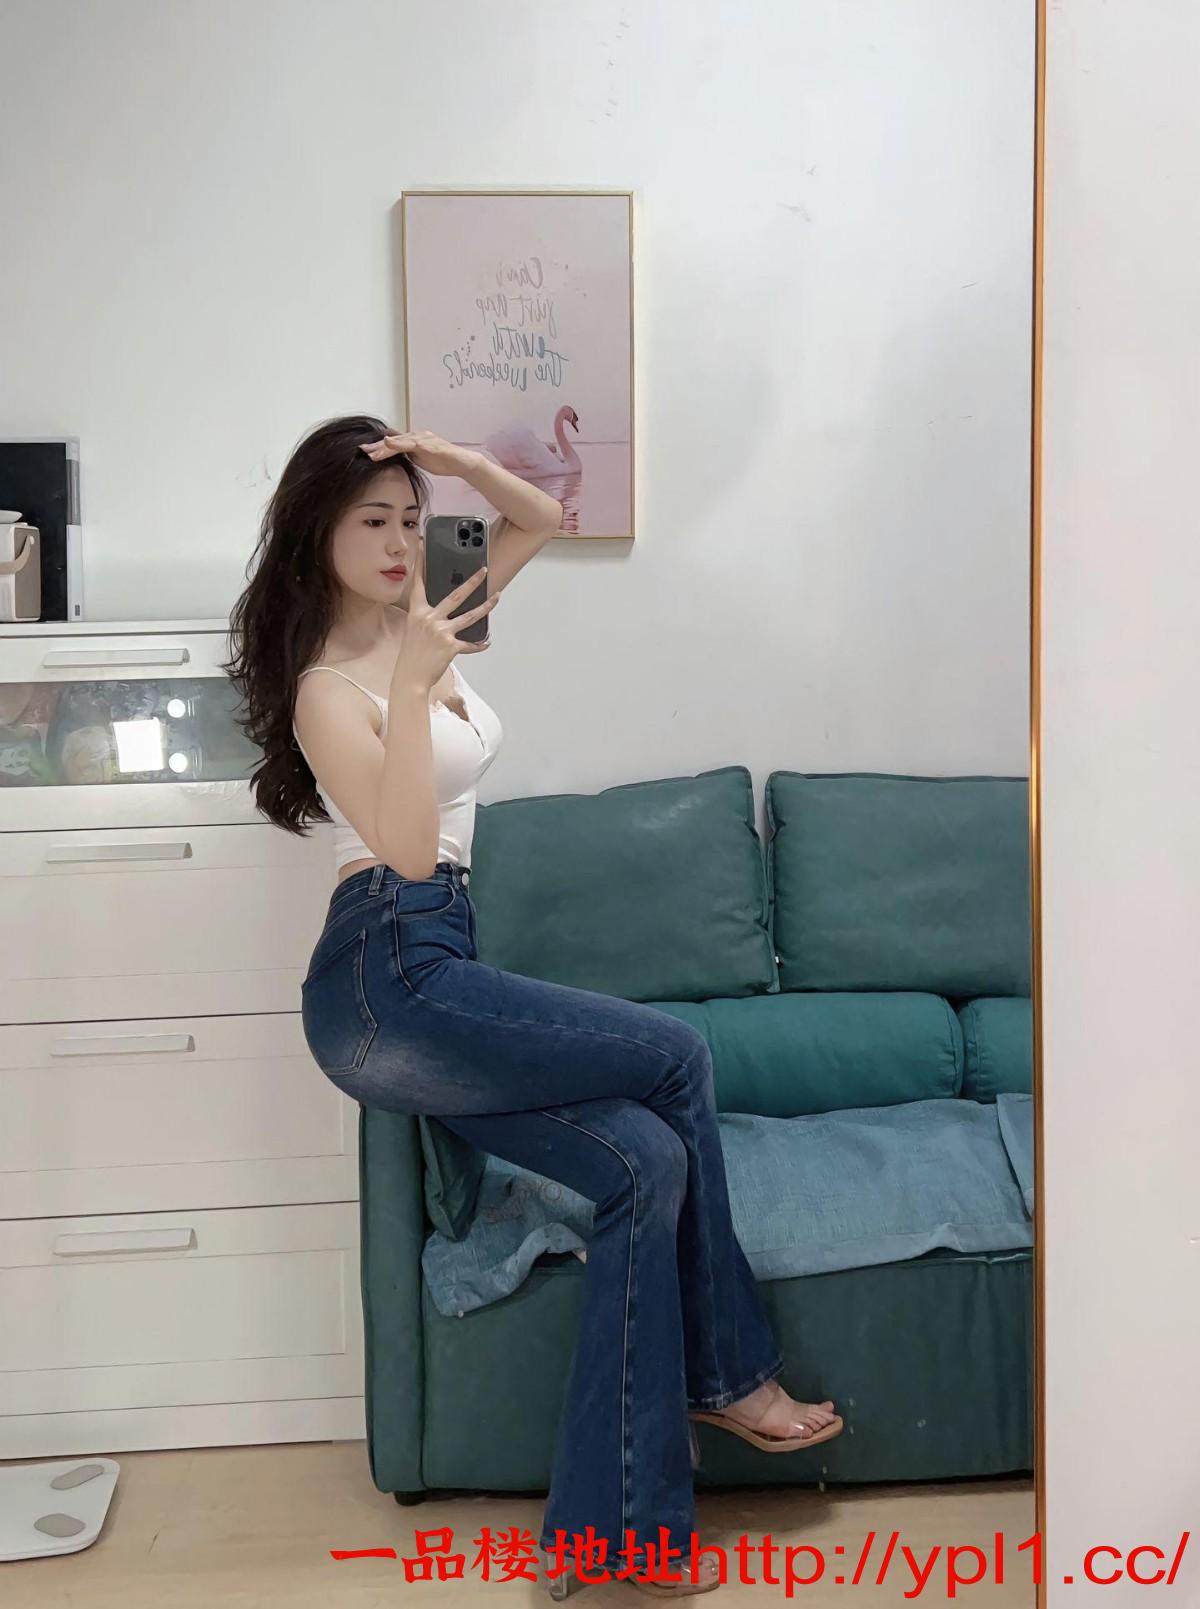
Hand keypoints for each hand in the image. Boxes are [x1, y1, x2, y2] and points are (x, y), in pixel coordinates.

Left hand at [359, 430, 479, 477]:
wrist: (463, 463)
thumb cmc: (443, 462)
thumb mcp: (421, 460)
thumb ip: (408, 456)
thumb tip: (395, 456)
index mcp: (414, 441)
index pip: (393, 443)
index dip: (378, 447)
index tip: (364, 451)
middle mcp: (417, 436)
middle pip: (394, 440)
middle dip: (378, 445)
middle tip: (362, 449)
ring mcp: (424, 439)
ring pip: (401, 441)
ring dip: (386, 446)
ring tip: (373, 452)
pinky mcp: (431, 445)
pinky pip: (413, 443)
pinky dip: (401, 443)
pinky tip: (391, 444)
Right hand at [390, 534, 497, 693]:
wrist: (410, 677)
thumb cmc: (412, 654)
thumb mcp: (414, 630)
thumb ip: (428, 618)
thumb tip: (447, 612)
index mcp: (417, 613)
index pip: (418, 584)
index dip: (420, 564)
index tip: (423, 546)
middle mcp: (430, 619)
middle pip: (456, 595)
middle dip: (472, 581)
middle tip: (484, 570)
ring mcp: (441, 632)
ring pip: (470, 616)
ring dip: (486, 607)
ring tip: (497, 597)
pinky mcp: (451, 647)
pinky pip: (471, 644)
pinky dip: (480, 644)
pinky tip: (487, 641)